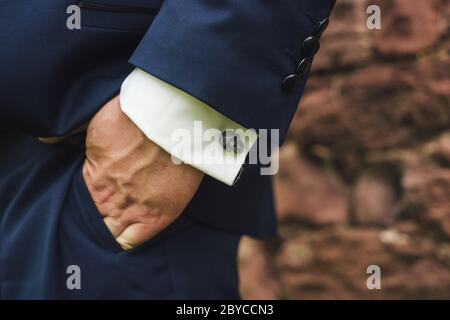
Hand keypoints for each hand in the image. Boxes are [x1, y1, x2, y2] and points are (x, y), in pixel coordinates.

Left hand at [82, 96, 203, 249]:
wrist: (171, 125)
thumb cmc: (135, 120)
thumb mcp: (95, 122)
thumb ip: (70, 133)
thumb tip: (45, 140)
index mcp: (94, 180)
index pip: (83, 205)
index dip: (88, 206)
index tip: (98, 201)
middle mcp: (110, 199)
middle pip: (96, 223)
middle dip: (100, 220)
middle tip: (110, 214)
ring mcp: (133, 210)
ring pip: (112, 235)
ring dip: (113, 231)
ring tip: (120, 226)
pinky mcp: (157, 216)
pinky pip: (133, 242)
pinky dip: (128, 242)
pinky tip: (129, 235)